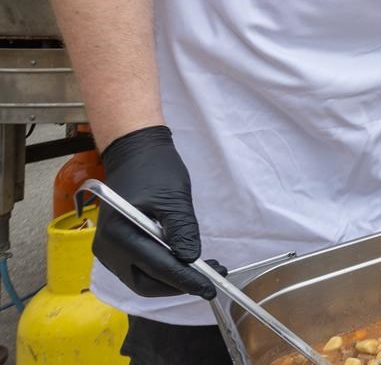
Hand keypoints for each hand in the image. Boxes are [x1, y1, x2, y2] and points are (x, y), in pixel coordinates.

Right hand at [94, 126, 214, 298]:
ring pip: (142, 279)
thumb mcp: (174, 196)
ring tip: (205, 270)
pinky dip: (162, 271)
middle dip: (180, 284)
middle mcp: (107, 249)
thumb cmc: (155, 170)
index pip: (157, 267)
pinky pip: (139, 269)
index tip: (211, 288)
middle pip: (146, 282)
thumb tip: (190, 260)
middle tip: (213, 277)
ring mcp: (108, 252)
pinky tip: (185, 263)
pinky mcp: (115, 250)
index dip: (185, 280)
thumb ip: (182, 229)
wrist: (135, 154)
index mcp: (119, 234)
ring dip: (173, 280)